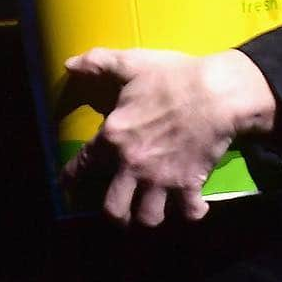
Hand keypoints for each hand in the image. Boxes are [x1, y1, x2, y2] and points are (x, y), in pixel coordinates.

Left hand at [59, 47, 276, 227]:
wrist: (215, 92)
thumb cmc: (171, 77)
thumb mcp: (130, 63)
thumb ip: (97, 63)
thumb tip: (69, 63)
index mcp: (114, 137)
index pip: (83, 164)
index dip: (71, 177)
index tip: (67, 185)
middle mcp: (132, 165)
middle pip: (114, 210)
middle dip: (115, 214)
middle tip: (120, 208)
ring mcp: (161, 179)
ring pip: (149, 218)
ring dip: (150, 215)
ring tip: (152, 207)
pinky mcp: (189, 184)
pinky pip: (189, 213)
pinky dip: (192, 212)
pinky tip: (192, 206)